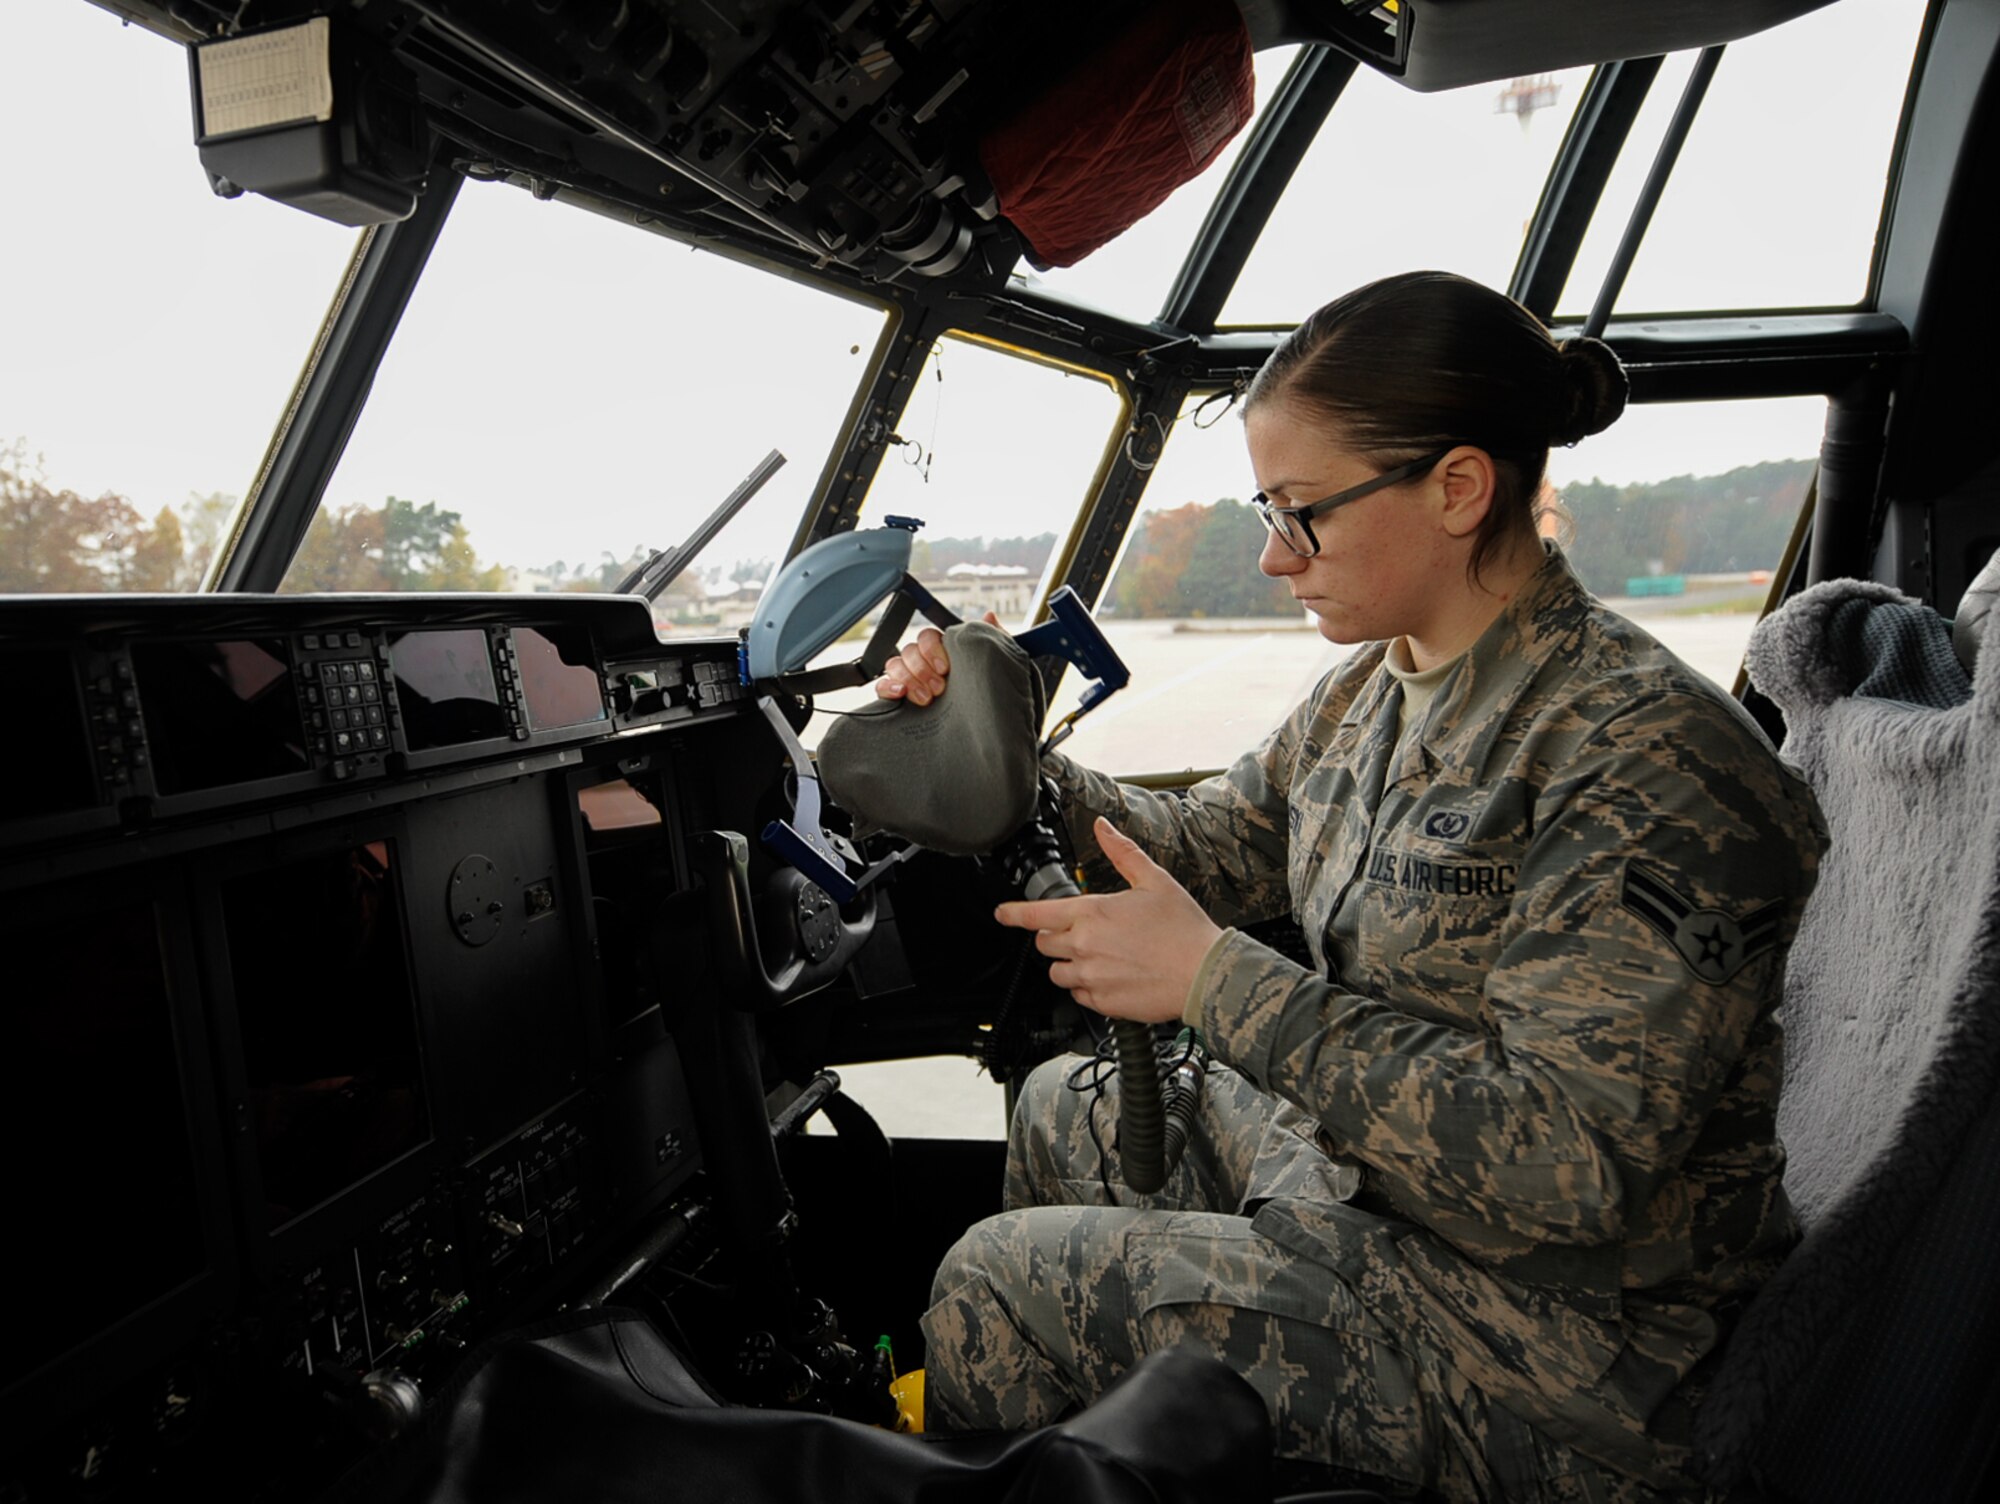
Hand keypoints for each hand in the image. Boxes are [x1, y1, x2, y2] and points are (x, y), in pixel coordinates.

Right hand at [874, 610, 1000, 705]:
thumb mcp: (993, 665)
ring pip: (895, 665)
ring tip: (927, 699)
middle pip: (909, 651)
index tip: (945, 668)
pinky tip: (901, 694)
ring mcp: (908, 679)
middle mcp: (922, 662)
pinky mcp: (896, 697)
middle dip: (923, 670)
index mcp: (941, 651)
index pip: (926, 637)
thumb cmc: (984, 691)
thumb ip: (991, 639)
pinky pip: (881, 685)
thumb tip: (989, 616)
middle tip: (940, 689)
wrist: (979, 725)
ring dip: (909, 679)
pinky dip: (888, 687)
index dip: (932, 649)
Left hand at [994, 818, 1221, 1023]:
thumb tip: (1102, 828)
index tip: (1003, 913)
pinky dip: (1086, 987)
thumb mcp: (1153, 880)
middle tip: (1082, 932)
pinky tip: (1110, 977)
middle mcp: (1084, 946)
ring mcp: (1091, 978)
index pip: (1036, 914)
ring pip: (1057, 972)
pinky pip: (1078, 996)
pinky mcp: (1102, 1003)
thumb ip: (1121, 852)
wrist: (1204, 973)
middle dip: (1054, 936)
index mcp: (1091, 913)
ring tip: (1098, 957)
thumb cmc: (1183, 929)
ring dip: (1068, 963)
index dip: (1014, 913)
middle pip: (1044, 944)